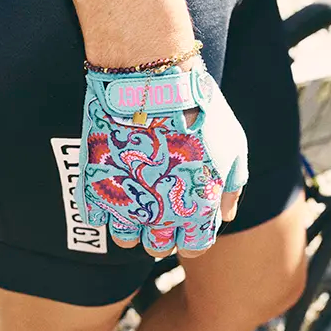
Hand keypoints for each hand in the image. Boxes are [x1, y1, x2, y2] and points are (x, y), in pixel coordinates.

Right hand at [74, 61, 247, 257]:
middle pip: (157, 247)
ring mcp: (126, 203)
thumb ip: (232, 186)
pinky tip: (116, 184)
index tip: (185, 223)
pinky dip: (105, 208)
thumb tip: (225, 214)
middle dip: (160, 233)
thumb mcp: (233, 146)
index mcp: (198, 208)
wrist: (152, 83)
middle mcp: (162, 214)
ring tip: (137, 198)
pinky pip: (98, 219)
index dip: (190, 238)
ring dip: (132, 226)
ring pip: (126, 241)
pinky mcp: (97, 188)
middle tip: (159, 206)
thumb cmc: (199, 110)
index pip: (193, 247)